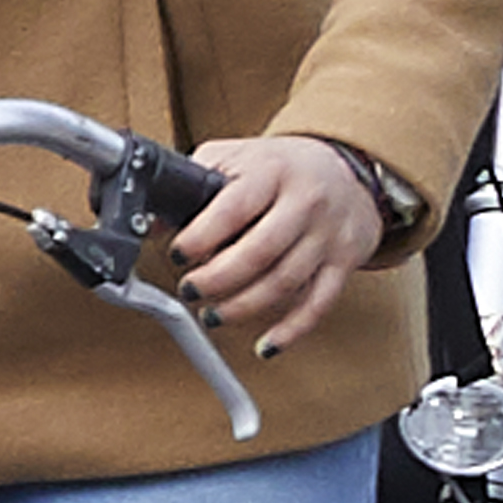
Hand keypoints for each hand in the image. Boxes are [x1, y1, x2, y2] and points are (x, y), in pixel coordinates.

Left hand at [163, 133, 380, 362]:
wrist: (347, 172)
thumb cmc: (283, 169)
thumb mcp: (236, 158)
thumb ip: (194, 184)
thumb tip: (155, 224)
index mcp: (272, 171)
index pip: (233, 209)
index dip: (199, 238)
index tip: (177, 254)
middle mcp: (305, 202)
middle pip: (259, 252)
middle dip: (216, 279)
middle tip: (190, 289)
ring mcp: (326, 236)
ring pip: (284, 284)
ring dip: (241, 308)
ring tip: (213, 315)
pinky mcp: (342, 264)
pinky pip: (318, 306)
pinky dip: (290, 332)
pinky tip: (265, 344)